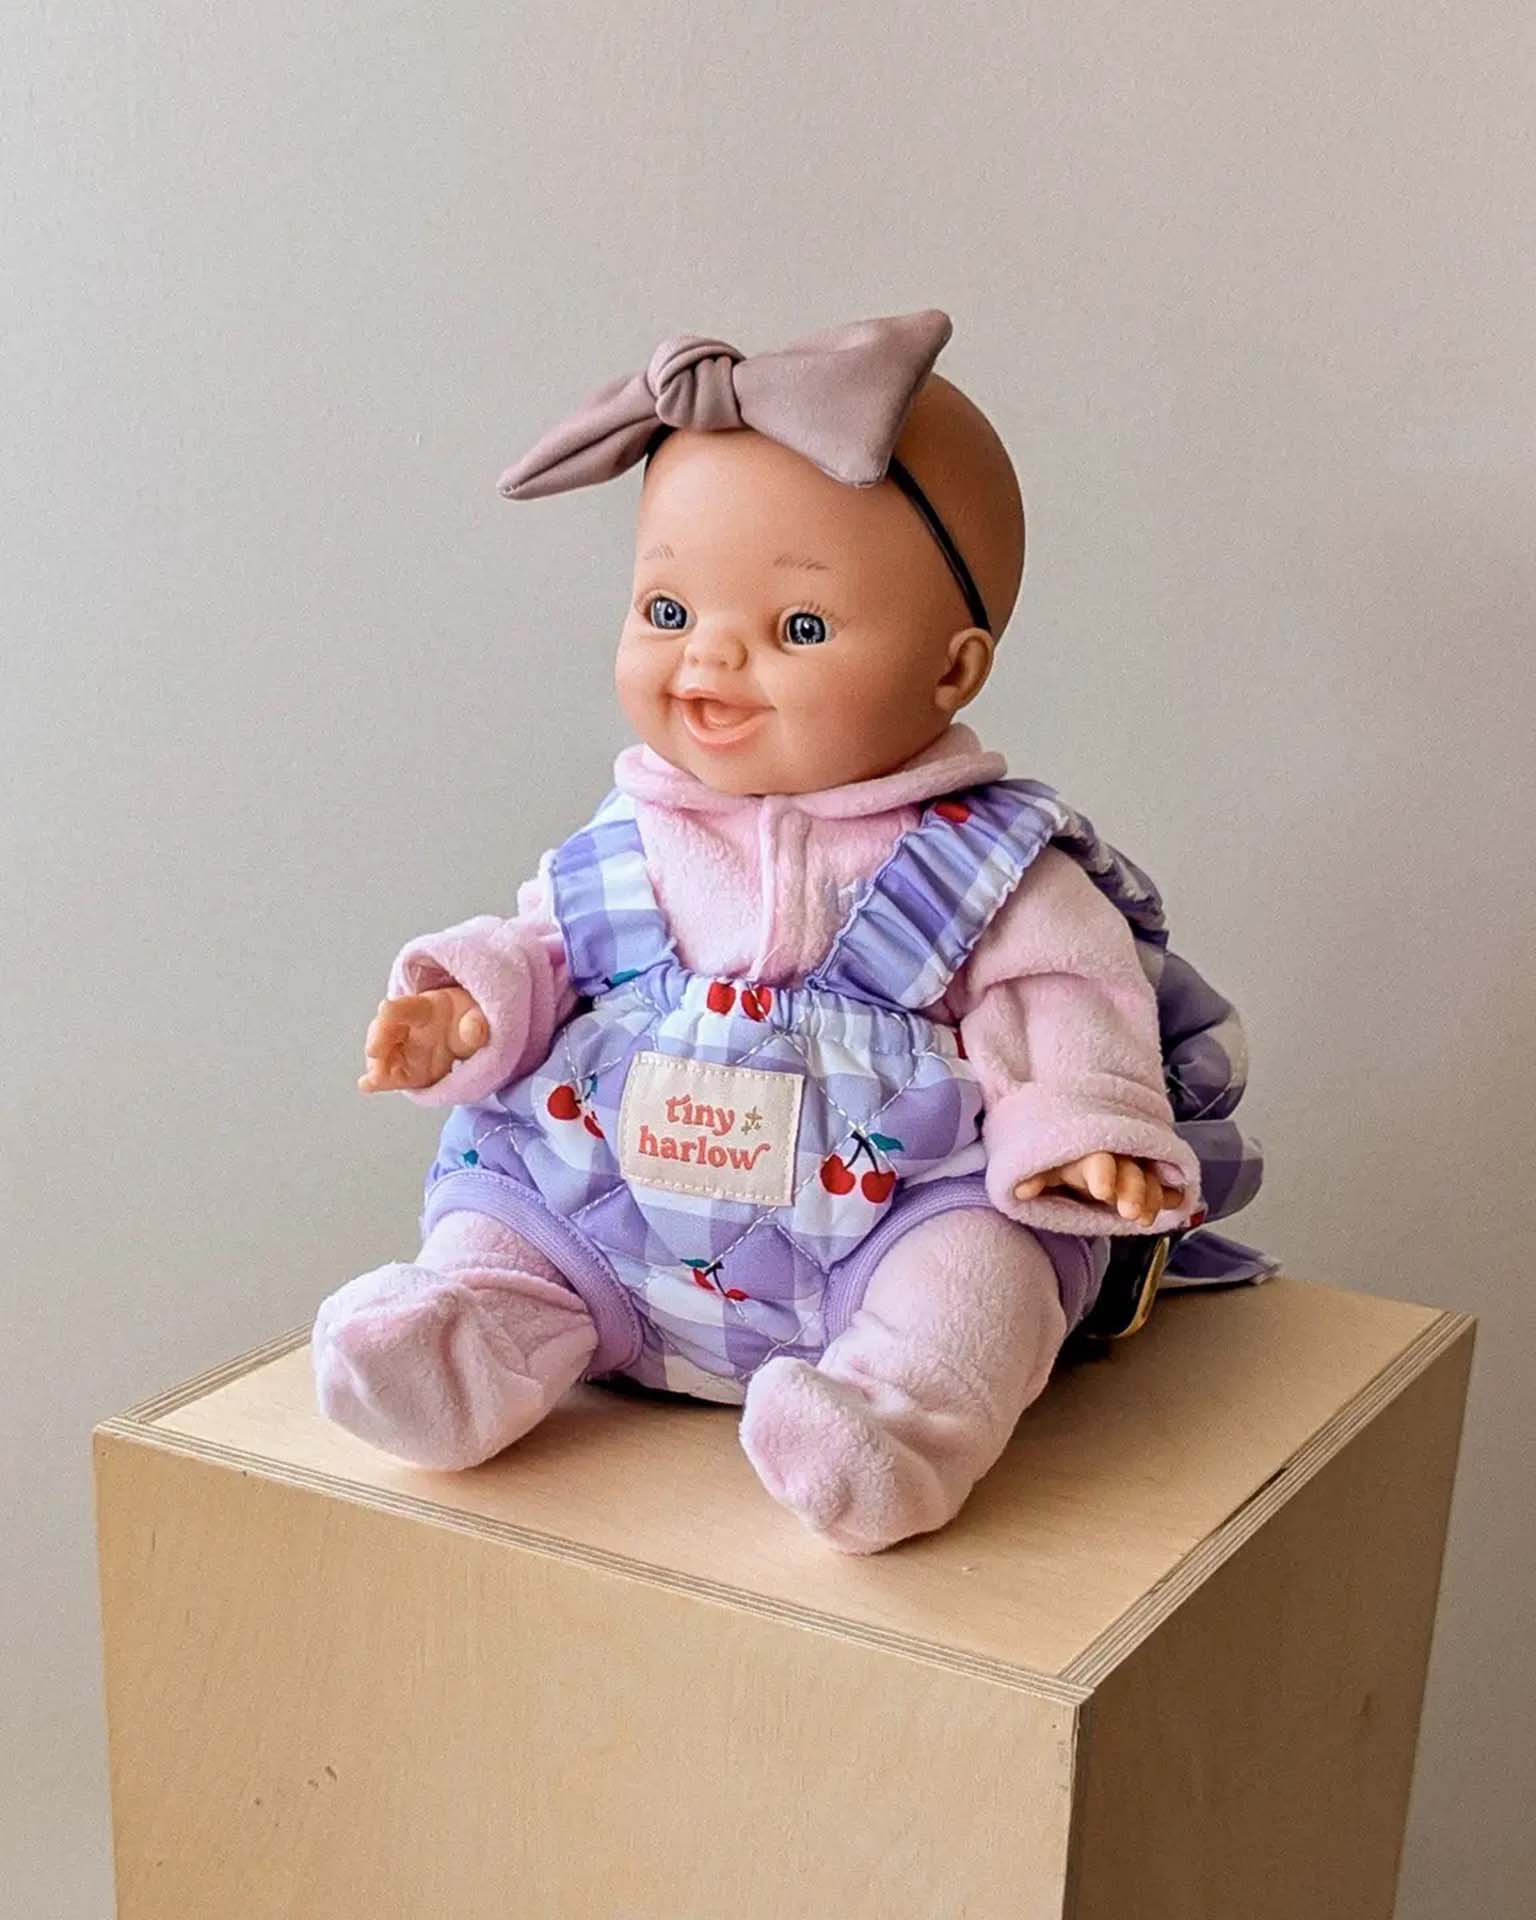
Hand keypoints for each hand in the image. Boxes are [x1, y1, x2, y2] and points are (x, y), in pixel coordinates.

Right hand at [358, 987, 488, 1092]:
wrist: (466, 1034)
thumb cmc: (467, 1019)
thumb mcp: (477, 1017)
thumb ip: (475, 1024)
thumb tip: (474, 1030)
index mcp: (425, 1009)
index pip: (407, 1006)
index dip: (396, 1008)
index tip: (385, 1009)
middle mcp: (406, 1027)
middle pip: (385, 1028)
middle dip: (378, 1037)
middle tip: (374, 1050)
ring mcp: (402, 1049)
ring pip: (382, 1053)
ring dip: (377, 1064)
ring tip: (375, 1077)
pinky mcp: (404, 1070)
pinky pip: (389, 1075)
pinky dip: (378, 1080)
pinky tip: (367, 1085)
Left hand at [1013, 1152, 1181, 1227]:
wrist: (1073, 1148)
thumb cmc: (1057, 1161)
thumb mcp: (1043, 1169)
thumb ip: (1035, 1177)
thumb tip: (1021, 1189)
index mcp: (1085, 1153)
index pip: (1096, 1159)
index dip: (1102, 1173)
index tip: (1103, 1191)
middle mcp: (1114, 1156)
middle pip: (1128, 1168)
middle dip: (1132, 1189)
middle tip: (1129, 1213)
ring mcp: (1134, 1166)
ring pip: (1149, 1177)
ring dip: (1150, 1197)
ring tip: (1144, 1219)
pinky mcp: (1149, 1177)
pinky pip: (1164, 1183)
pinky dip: (1171, 1193)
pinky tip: (1176, 1203)